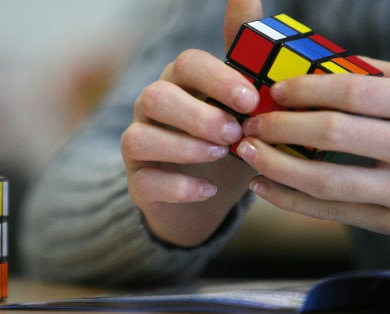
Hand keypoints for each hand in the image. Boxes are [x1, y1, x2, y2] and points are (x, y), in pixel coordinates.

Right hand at [120, 0, 262, 246]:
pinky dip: (178, 186)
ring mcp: (141, 145)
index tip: (250, 100)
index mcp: (181, 83)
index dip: (217, 79)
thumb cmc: (230, 141)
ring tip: (219, 156)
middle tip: (234, 133)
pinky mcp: (139, 182)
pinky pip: (145, 181)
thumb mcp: (243, 101)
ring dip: (183, 147)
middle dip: (197, 114)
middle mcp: (152, 108)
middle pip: (156, 96)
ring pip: (140, 137)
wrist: (211, 194)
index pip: (187, 64)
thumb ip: (244, 53)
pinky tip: (209, 190)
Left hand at [237, 58, 389, 243]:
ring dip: (274, 166)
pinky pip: (330, 212)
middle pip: (332, 134)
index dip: (305, 89)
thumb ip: (376, 76)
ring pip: (325, 180)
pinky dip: (288, 200)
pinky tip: (262, 186)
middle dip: (279, 126)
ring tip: (246, 153)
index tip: (274, 91)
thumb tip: (314, 67)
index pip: (350, 91)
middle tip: (250, 123)